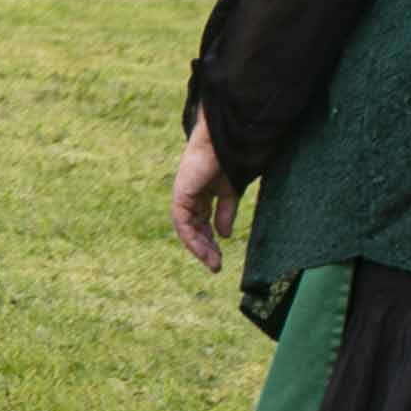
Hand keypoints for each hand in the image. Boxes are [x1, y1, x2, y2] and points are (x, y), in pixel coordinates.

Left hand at [169, 123, 241, 272]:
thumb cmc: (228, 161)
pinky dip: (193, 238)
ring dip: (200, 247)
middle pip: (194, 229)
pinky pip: (184, 223)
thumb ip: (225, 213)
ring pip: (188, 229)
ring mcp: (184, 196)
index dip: (210, 241)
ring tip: (213, 263)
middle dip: (205, 248)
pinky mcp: (181, 196)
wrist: (223, 143)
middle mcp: (190, 197)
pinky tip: (204, 250)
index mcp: (201, 194)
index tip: (219, 258)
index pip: (202, 223)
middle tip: (216, 266)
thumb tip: (224, 235)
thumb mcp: (230, 193)